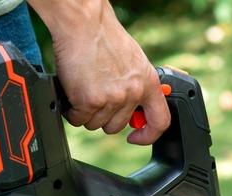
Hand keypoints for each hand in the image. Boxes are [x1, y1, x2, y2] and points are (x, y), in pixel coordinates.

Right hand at [27, 0, 169, 143]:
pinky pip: (78, 119)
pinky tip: (72, 93)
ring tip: (83, 89)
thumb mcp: (134, 62)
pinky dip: (71, 110)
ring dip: (86, 113)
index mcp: (148, 83)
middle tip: (94, 97)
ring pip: (95, 124)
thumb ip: (136, 85)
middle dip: (103, 117)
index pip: (160, 121)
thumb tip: (134, 105)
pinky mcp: (90, 100)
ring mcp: (112, 99)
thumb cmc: (104, 37)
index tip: (136, 137)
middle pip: (116, 126)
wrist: (84, 23)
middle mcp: (133, 93)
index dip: (149, 135)